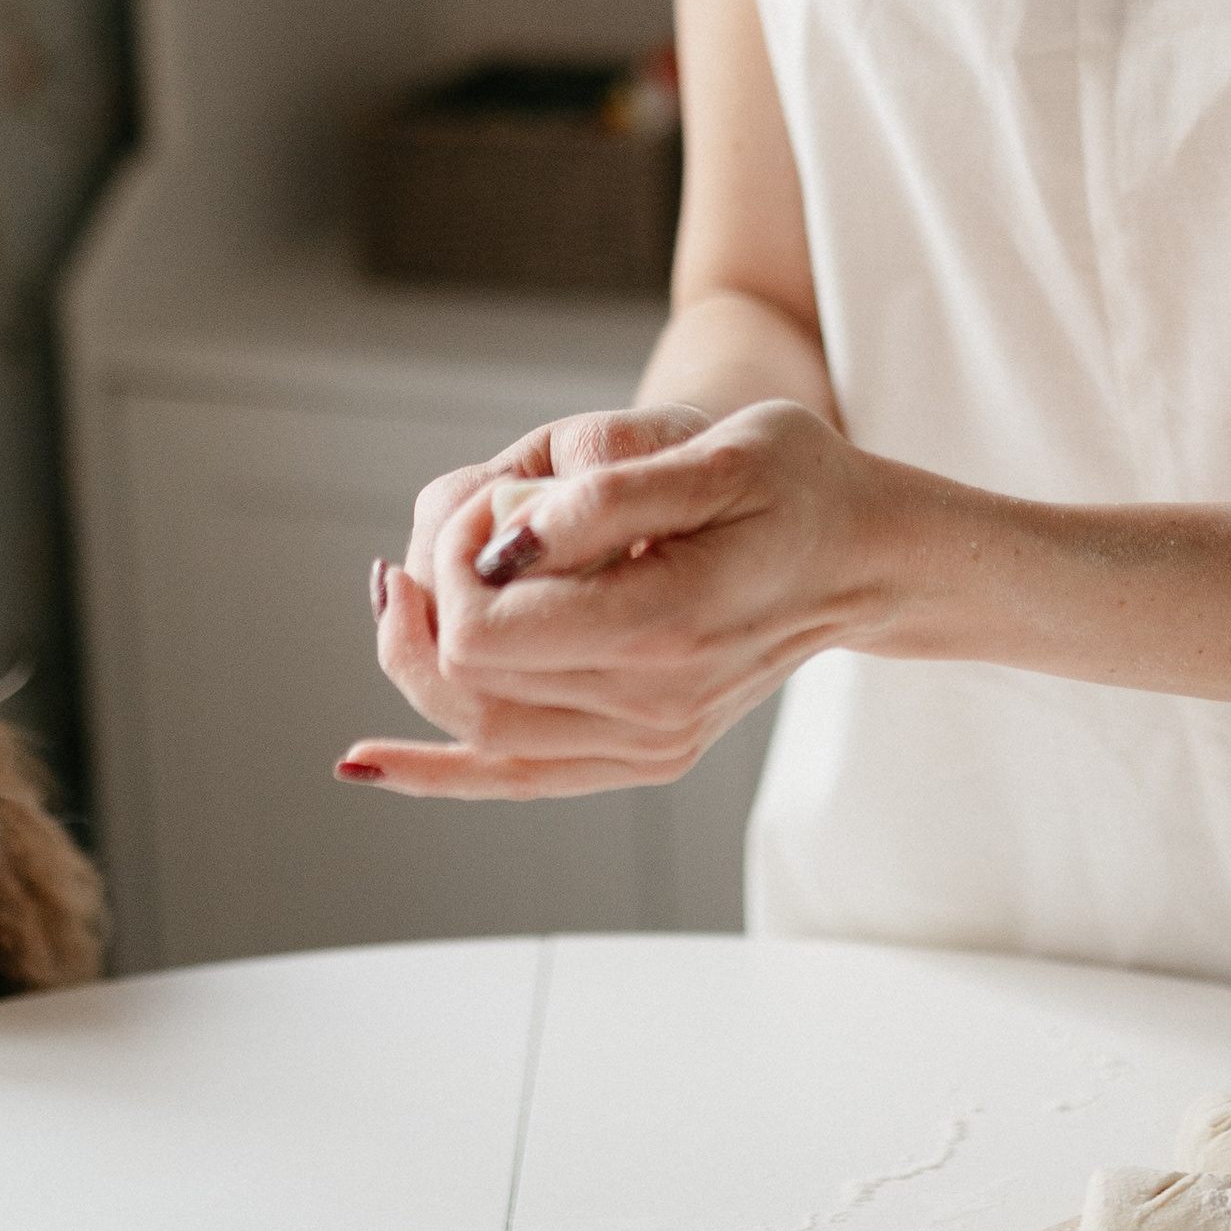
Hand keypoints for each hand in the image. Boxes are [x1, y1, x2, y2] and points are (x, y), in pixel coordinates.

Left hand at [349, 400, 887, 798]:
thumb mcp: (717, 453)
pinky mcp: (640, 751)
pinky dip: (434, 769)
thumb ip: (607, 498)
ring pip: (477, 729)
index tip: (493, 499)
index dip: (453, 562)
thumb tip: (503, 543)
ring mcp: (647, 742)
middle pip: (464, 681)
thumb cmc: (795, 482)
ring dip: (419, 660)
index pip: (483, 630)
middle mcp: (652, 709)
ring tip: (407, 586)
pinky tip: (364, 764)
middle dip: (432, 597)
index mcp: (663, 630)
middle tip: (461, 525)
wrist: (866, 555)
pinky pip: (514, 777)